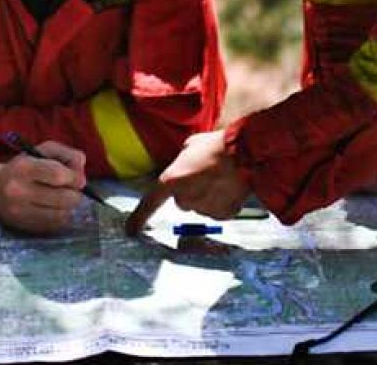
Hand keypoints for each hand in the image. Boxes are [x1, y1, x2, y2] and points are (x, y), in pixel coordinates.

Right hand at [0, 140, 86, 233]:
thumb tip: (82, 166)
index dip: (74, 177)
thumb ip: (65, 153)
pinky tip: (54, 208)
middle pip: (64, 198)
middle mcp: (20, 192)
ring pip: (63, 215)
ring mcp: (21, 212)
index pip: (58, 175)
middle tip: (71, 189)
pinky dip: (61, 217)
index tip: (77, 178)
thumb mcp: (41, 151)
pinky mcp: (25, 227)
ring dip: (69, 206)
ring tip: (62, 198)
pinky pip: (56, 226)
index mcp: (23, 168)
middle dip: (75, 193)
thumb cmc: (22, 167)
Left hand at [126, 130, 248, 234]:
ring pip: (200, 206)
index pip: (149, 203)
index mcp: (171, 181)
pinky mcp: (223, 215)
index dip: (138, 218)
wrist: (246, 154)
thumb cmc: (216, 145)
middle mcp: (185, 199)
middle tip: (203, 174)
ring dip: (207, 195)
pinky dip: (222, 202)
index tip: (130, 231)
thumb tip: (185, 164)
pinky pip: (217, 210)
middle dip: (190, 190)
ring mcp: (204, 210)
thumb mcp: (190, 146)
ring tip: (220, 177)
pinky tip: (229, 187)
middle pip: (181, 201)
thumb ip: (182, 161)